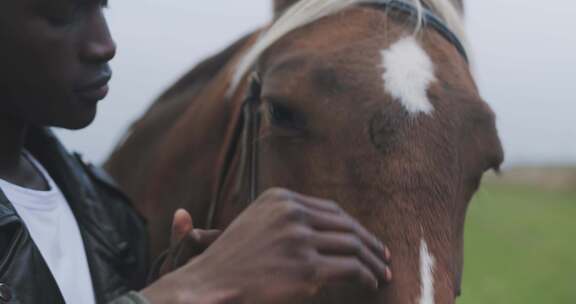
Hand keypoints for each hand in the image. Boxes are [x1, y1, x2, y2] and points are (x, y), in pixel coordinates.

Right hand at [142, 188, 391, 303]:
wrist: (209, 284)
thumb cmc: (232, 260)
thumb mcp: (256, 223)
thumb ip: (287, 220)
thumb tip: (325, 232)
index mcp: (282, 198)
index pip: (331, 210)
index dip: (353, 225)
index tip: (366, 239)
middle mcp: (292, 212)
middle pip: (346, 225)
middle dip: (370, 242)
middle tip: (383, 256)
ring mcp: (300, 239)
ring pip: (353, 246)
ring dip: (373, 261)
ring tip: (383, 273)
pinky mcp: (307, 269)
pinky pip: (350, 269)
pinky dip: (366, 276)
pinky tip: (370, 284)